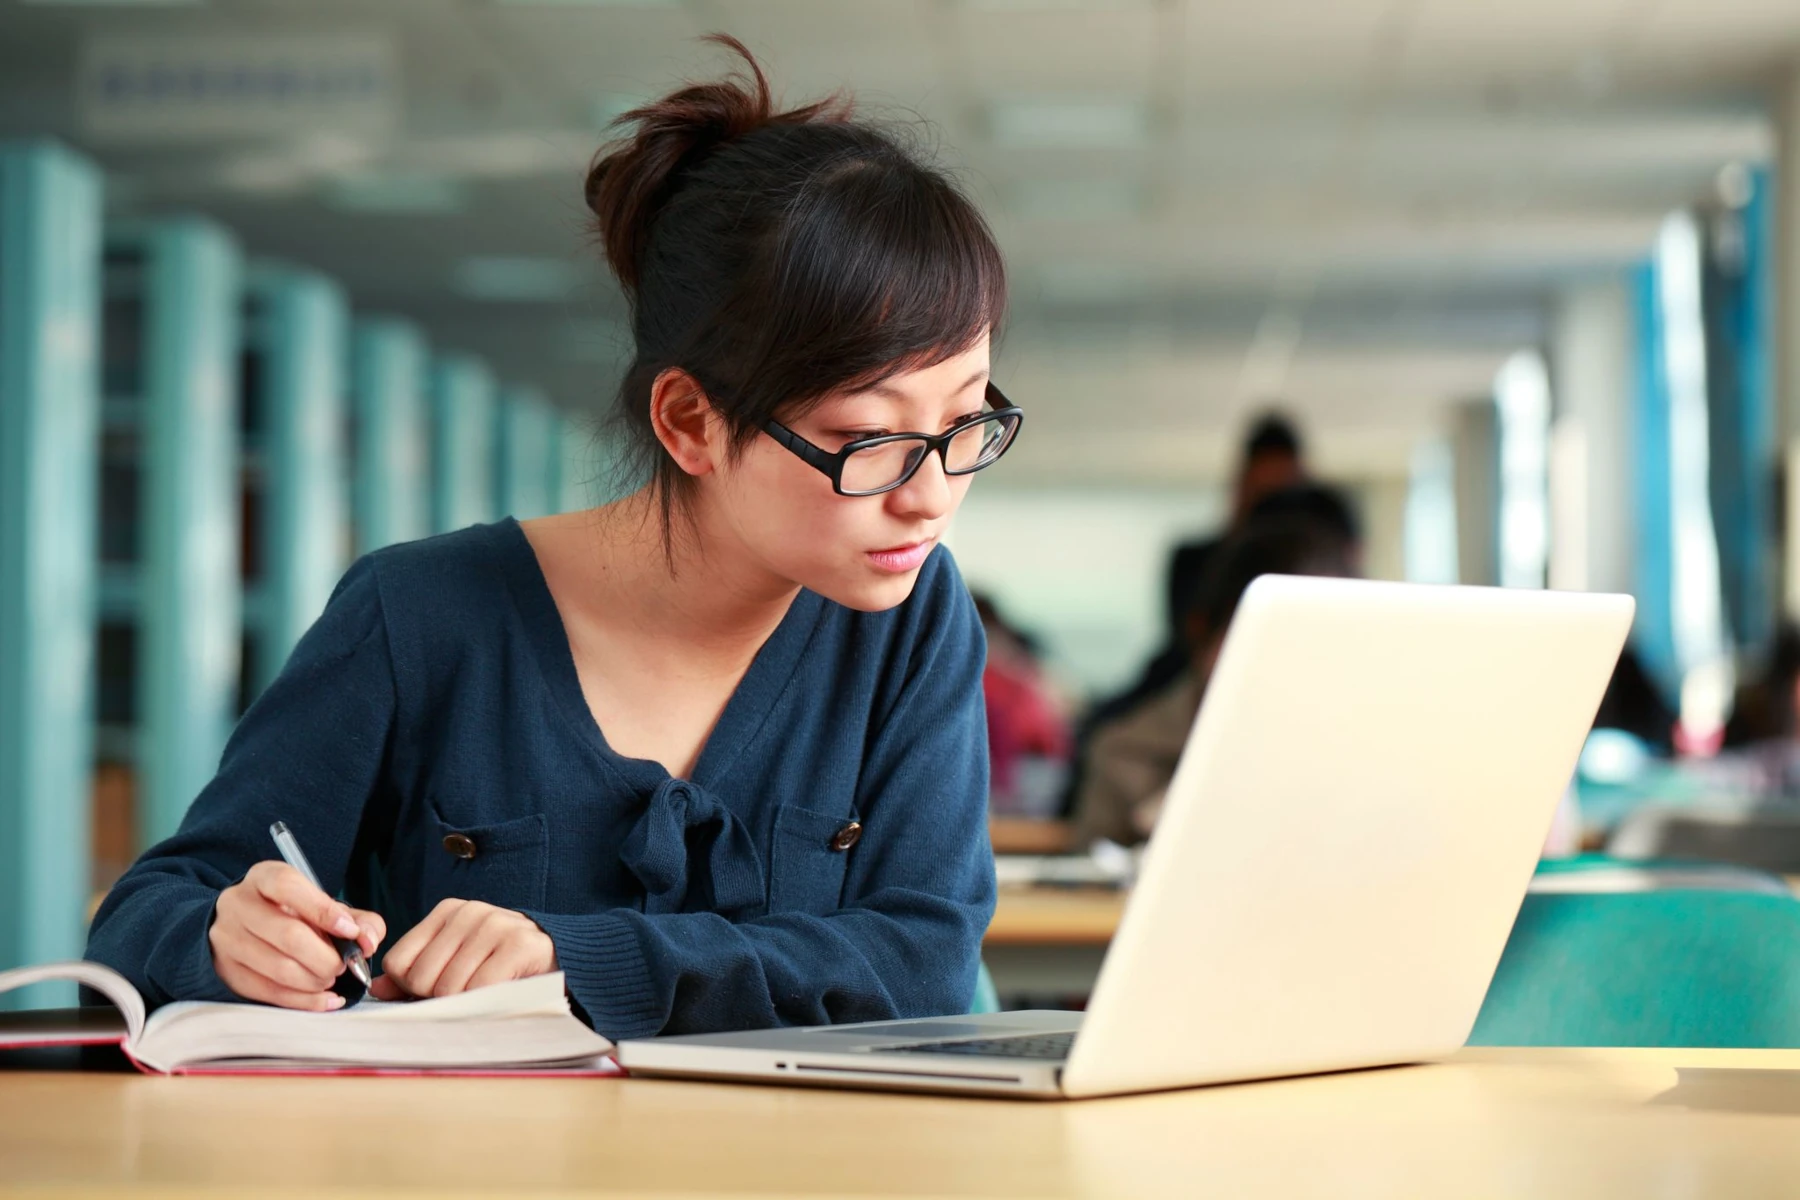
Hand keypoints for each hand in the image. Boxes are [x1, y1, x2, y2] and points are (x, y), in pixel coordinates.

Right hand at [211, 861, 384, 1011]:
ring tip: (330, 978)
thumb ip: (357, 918)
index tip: (350, 931)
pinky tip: (325, 999)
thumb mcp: (322, 905)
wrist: (242, 926)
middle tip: (344, 964)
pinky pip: (269, 993)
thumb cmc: (291, 914)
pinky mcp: (226, 971)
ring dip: (316, 981)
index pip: (289, 888)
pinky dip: (304, 1001)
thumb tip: (368, 940)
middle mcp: (238, 905)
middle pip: (288, 934)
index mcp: (263, 878)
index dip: (324, 911)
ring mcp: (227, 940)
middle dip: (326, 957)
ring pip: (279, 968)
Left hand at [369, 899, 556, 1000]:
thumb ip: (416, 973)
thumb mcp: (455, 959)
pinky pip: (479, 989)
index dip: (410, 987)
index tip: (433, 991)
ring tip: (482, 993)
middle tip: (462, 995)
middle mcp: (468, 912)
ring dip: (463, 1003)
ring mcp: (495, 925)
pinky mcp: (517, 945)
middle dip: (436, 998)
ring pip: (448, 987)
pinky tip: (497, 994)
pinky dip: (483, 1003)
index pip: (398, 962)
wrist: (558, 953)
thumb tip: (377, 989)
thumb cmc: (499, 961)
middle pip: (421, 978)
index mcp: (446, 911)